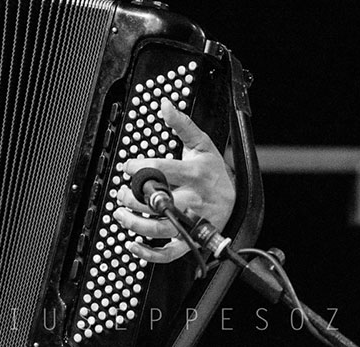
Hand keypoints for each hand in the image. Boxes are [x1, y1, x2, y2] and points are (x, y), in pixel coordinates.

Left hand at [112, 97, 234, 262]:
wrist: (238, 198)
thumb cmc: (213, 170)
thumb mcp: (201, 143)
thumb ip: (181, 125)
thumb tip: (165, 104)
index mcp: (196, 174)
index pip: (165, 170)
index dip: (141, 167)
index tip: (126, 166)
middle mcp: (195, 200)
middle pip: (162, 202)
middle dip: (136, 198)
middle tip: (121, 193)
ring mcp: (193, 222)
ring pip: (163, 229)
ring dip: (137, 224)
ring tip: (120, 214)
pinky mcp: (191, 240)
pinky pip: (170, 253)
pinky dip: (150, 254)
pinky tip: (133, 245)